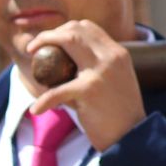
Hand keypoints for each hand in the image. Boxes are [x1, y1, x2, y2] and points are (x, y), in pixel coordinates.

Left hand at [26, 20, 145, 149]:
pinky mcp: (90, 90)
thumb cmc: (120, 115)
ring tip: (32, 55)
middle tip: (35, 48)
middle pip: (76, 29)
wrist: (133, 138)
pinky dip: (43, 100)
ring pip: (67, 39)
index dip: (67, 29)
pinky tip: (36, 109)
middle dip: (51, 33)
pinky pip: (57, 90)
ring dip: (43, 42)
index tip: (54, 41)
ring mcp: (101, 71)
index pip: (89, 27)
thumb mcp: (116, 83)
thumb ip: (98, 71)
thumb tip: (66, 69)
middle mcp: (112, 57)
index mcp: (118, 54)